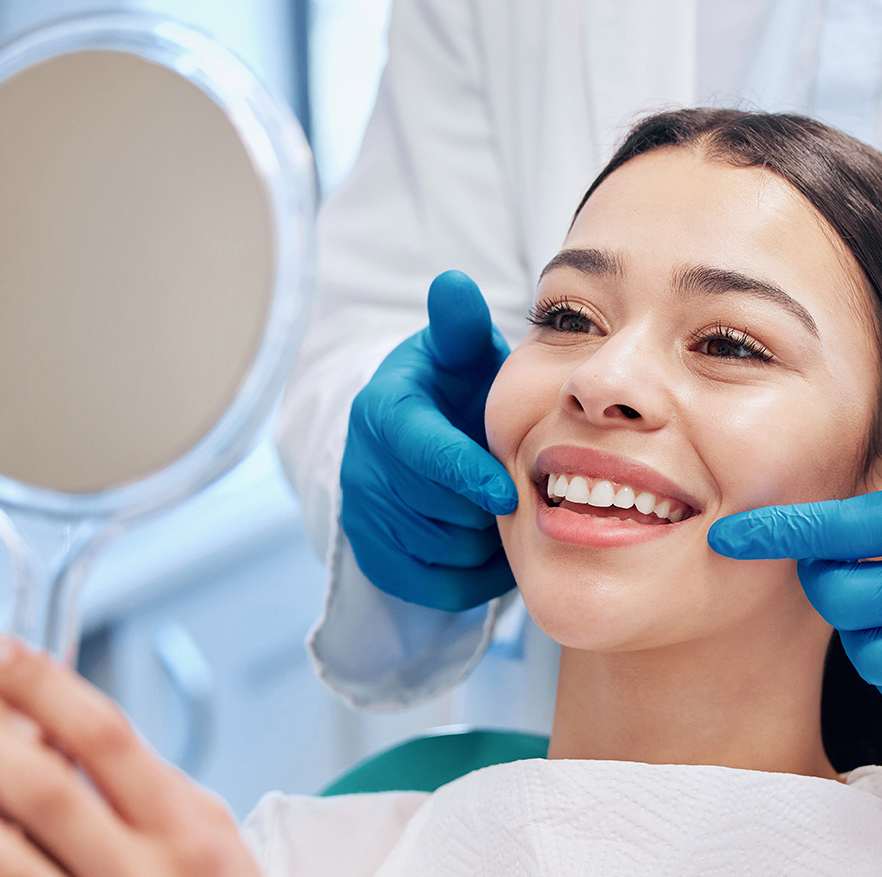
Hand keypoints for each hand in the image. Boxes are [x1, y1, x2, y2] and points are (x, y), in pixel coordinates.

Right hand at [341, 270, 517, 611]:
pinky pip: (434, 586)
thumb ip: (461, 326)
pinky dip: (473, 576)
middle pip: (436, 509)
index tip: (508, 492)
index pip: (421, 451)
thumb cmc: (455, 391)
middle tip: (520, 493)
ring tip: (503, 514)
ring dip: (484, 541)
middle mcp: (362, 465)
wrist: (421, 439)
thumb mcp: (460, 354)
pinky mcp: (374, 558)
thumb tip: (453, 284)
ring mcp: (363, 515)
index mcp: (383, 411)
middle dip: (484, 507)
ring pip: (440, 551)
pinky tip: (490, 545)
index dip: (465, 474)